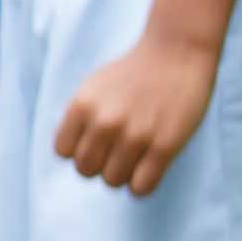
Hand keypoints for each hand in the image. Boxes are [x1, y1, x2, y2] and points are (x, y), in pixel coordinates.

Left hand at [53, 34, 217, 198]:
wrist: (178, 53)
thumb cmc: (133, 74)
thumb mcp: (93, 88)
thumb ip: (79, 118)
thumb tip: (71, 156)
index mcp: (83, 105)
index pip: (63, 151)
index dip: (79, 148)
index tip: (96, 140)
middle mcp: (105, 122)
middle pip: (85, 170)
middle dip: (99, 163)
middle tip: (117, 150)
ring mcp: (136, 135)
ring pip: (112, 181)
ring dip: (123, 173)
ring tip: (136, 155)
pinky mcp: (165, 146)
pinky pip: (141, 187)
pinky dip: (142, 183)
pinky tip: (150, 167)